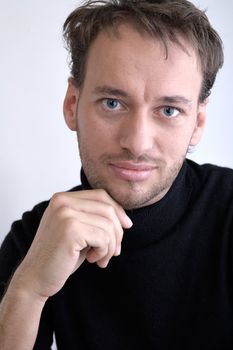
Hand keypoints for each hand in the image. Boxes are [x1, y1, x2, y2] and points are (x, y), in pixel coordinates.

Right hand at [13, 189, 131, 299]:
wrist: (35, 278)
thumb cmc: (60, 256)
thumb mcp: (78, 230)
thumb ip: (94, 218)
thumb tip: (125, 219)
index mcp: (63, 198)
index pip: (101, 195)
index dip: (118, 210)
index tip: (126, 226)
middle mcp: (62, 201)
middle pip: (107, 209)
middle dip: (117, 232)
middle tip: (114, 251)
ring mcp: (65, 214)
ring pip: (108, 225)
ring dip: (110, 246)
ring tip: (100, 259)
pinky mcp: (70, 229)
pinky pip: (104, 238)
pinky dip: (104, 252)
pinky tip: (92, 260)